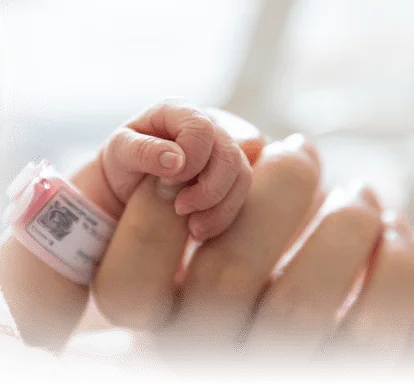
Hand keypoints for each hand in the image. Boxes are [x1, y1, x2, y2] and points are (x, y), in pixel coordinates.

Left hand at [99, 99, 257, 240]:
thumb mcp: (120, 152)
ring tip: (191, 228)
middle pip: (229, 155)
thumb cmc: (123, 162)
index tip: (167, 181)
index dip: (191, 159)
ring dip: (219, 207)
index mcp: (178, 111)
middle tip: (180, 208)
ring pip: (241, 177)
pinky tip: (199, 229)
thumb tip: (177, 159)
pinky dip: (223, 216)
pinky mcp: (229, 175)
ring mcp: (221, 151)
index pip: (202, 129)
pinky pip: (240, 195)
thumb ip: (144, 151)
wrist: (129, 184)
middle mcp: (207, 127)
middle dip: (208, 189)